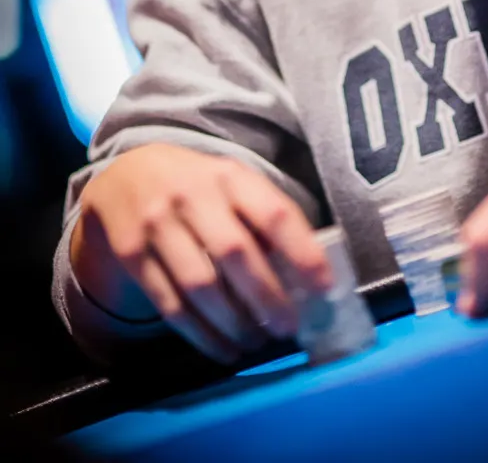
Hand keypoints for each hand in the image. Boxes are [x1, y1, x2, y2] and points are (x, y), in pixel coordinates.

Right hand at [72, 143, 332, 364]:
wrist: (126, 175)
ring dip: (233, 322)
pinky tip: (222, 348)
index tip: (324, 288)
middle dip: (266, 297)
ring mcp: (158, 223)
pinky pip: (169, 303)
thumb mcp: (232, 186)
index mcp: (230, 176)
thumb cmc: (199, 186)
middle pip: (235, 253)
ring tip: (255, 342)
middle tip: (287, 327)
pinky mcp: (132, 253)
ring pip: (200, 284)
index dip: (302, 252)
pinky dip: (200, 334)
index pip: (273, 213)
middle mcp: (193, 195)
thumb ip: (262, 220)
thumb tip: (303, 276)